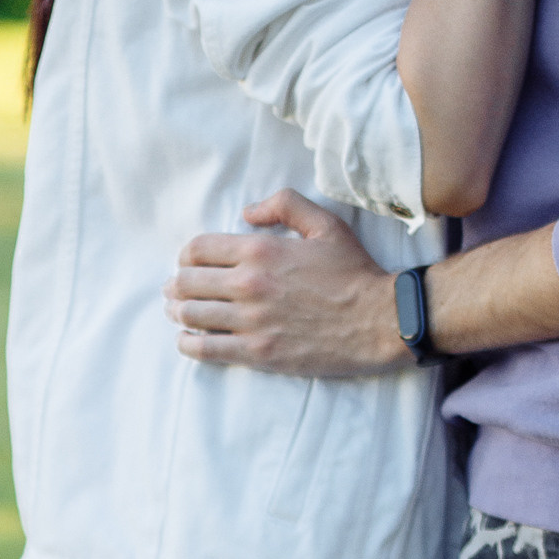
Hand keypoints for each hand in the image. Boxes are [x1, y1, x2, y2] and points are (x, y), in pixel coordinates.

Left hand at [165, 190, 406, 375]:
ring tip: (179, 313)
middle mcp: (249, 284)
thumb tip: (246, 212)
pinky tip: (188, 340)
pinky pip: (205, 350)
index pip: (197, 249)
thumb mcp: (326, 224)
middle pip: (187, 283)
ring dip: (178, 312)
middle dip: (177, 284)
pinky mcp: (258, 352)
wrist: (381, 320)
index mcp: (260, 250)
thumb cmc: (355, 272)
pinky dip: (189, 344)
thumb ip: (284, 205)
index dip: (187, 256)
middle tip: (177, 289)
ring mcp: (251, 321)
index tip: (190, 263)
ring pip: (190, 315)